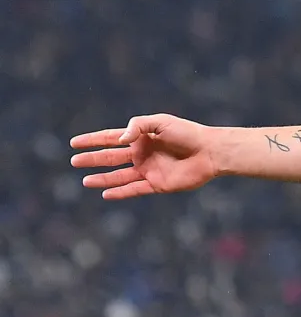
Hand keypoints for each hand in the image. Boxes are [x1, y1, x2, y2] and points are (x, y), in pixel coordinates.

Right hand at [70, 114, 219, 199]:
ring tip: (84, 180)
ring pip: (119, 176)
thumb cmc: (187, 133)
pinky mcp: (158, 185)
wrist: (210, 152)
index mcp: (142, 138)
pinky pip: (134, 190)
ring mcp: (149, 170)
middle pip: (111, 158)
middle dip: (92, 159)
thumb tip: (118, 139)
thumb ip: (138, 126)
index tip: (74, 143)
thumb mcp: (160, 122)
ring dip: (102, 179)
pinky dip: (120, 192)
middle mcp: (143, 154)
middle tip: (74, 161)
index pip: (111, 138)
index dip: (93, 141)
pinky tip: (105, 194)